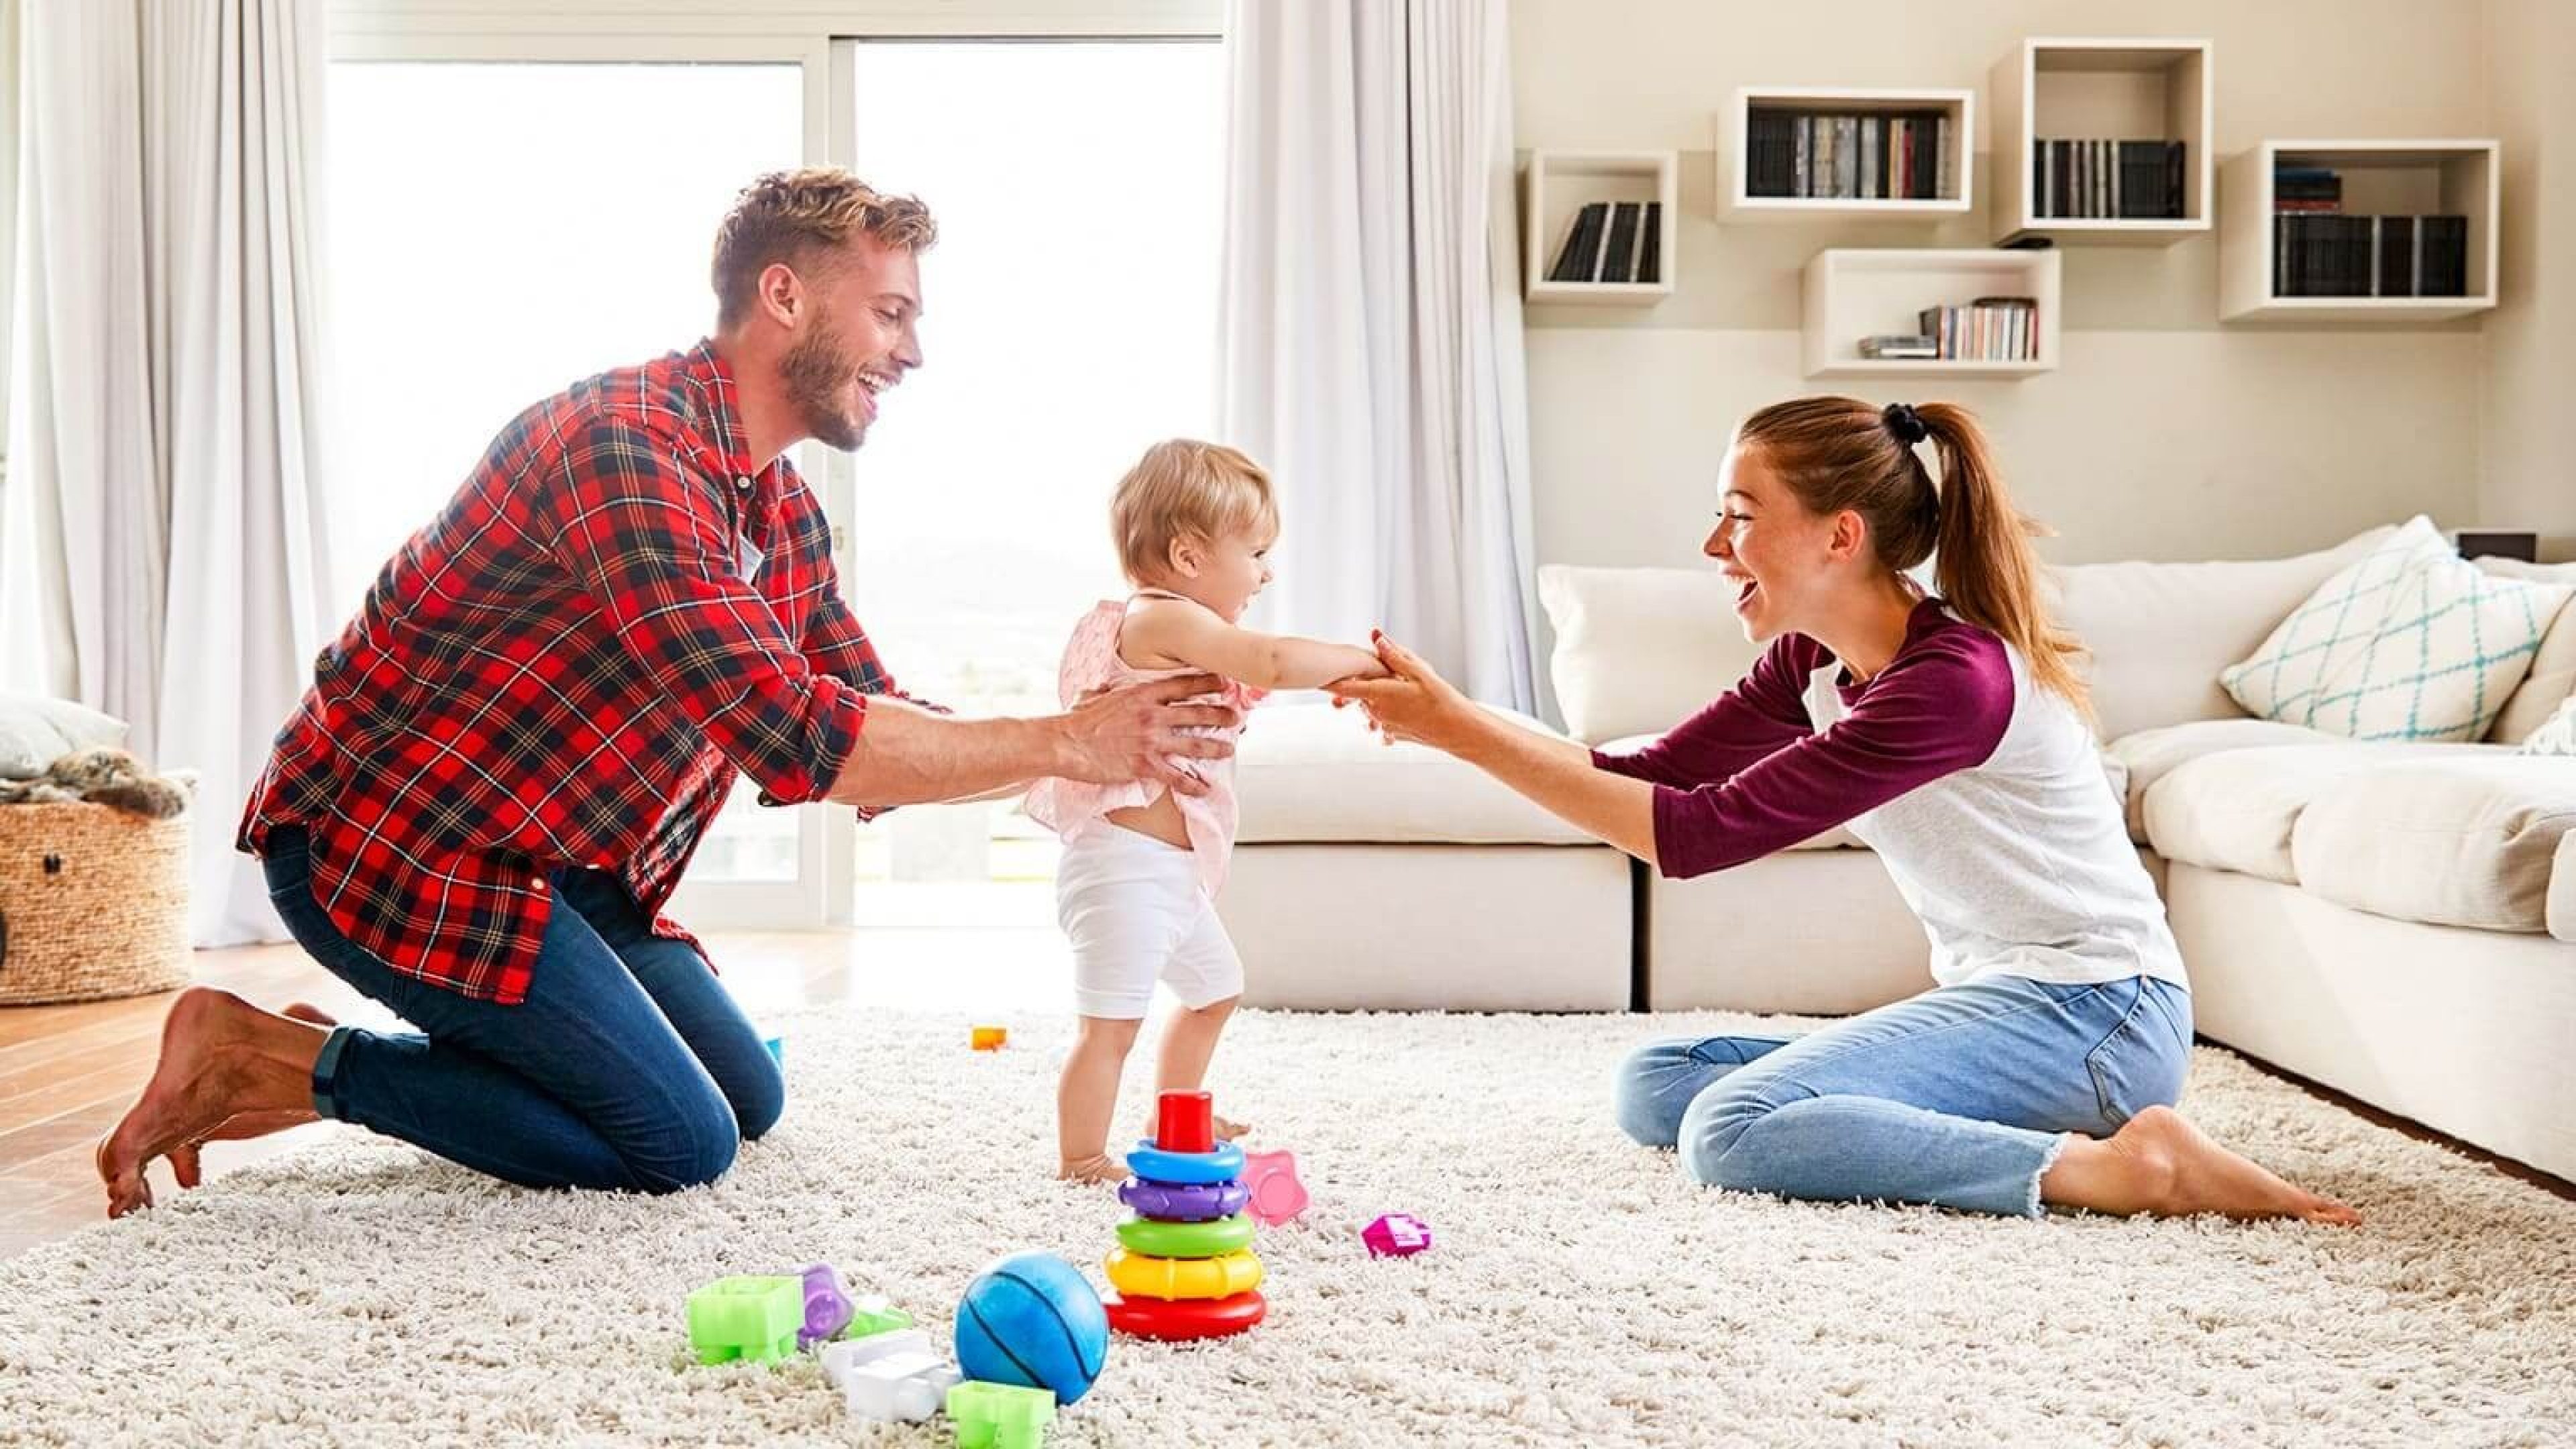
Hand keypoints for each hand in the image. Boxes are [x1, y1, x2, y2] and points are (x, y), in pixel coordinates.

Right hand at [1060, 673, 1238, 796]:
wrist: (1065, 742)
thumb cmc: (1077, 719)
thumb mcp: (1096, 694)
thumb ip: (1110, 691)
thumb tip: (1106, 688)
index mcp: (1142, 694)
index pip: (1183, 684)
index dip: (1208, 682)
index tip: (1224, 681)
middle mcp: (1152, 714)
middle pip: (1197, 712)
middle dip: (1221, 715)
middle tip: (1236, 718)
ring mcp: (1151, 740)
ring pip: (1194, 743)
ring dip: (1216, 747)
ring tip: (1230, 749)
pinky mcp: (1145, 765)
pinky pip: (1176, 776)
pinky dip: (1193, 784)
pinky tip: (1204, 789)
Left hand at [1324, 632, 1479, 753]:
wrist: (1458, 731)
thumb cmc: (1442, 700)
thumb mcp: (1420, 672)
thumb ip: (1395, 655)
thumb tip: (1376, 637)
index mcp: (1381, 694)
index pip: (1344, 687)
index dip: (1328, 680)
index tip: (1316, 675)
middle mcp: (1377, 711)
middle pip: (1357, 696)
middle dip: (1359, 686)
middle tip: (1376, 676)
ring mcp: (1384, 725)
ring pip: (1369, 709)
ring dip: (1374, 701)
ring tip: (1398, 693)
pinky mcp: (1393, 734)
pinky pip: (1382, 722)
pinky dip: (1387, 714)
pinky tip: (1404, 710)